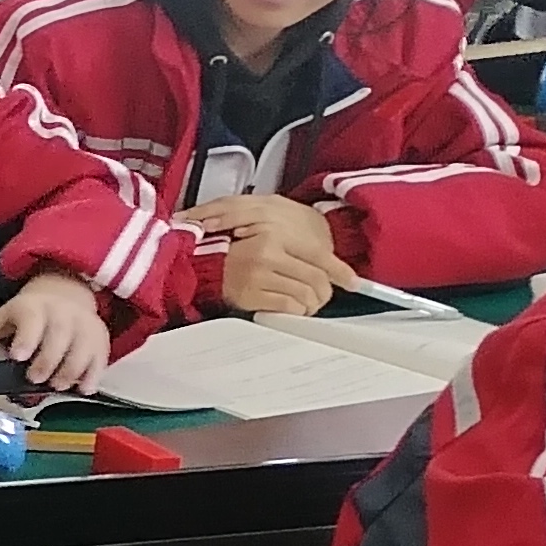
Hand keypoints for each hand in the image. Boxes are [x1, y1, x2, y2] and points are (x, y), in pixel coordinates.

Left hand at [0, 268, 114, 392]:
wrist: (62, 296)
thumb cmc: (29, 315)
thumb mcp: (3, 321)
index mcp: (32, 306)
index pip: (31, 318)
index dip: (26, 337)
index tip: (18, 356)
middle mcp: (61, 311)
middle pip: (60, 333)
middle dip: (48, 359)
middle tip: (35, 378)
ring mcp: (83, 323)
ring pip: (84, 345)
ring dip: (70, 370)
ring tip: (57, 385)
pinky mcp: (99, 337)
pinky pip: (101, 357)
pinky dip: (93, 374)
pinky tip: (83, 387)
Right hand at [189, 189, 351, 314]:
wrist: (193, 261)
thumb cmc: (229, 248)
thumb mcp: (262, 235)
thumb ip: (290, 246)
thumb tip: (326, 264)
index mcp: (274, 234)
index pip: (319, 255)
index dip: (340, 271)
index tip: (352, 281)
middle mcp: (268, 252)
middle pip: (316, 279)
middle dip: (325, 293)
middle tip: (322, 298)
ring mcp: (258, 275)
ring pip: (305, 295)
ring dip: (310, 304)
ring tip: (306, 305)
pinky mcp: (250, 294)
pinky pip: (287, 307)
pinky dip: (295, 311)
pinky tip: (290, 309)